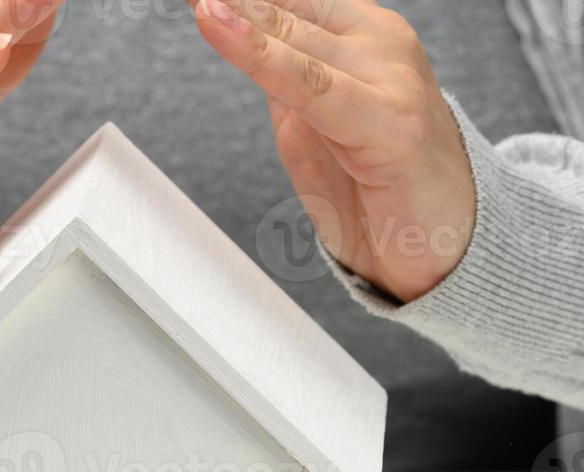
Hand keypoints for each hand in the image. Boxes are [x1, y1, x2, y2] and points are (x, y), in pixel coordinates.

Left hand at [194, 0, 475, 301]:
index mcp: (363, 40)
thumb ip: (285, 93)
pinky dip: (261, 58)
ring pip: (294, 39)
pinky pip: (311, 87)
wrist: (447, 249)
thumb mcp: (314, 134)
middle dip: (237, 1)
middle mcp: (379, 46)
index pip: (290, 1)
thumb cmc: (383, 196)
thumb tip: (245, 56)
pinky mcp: (390, 122)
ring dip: (240, 17)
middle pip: (289, 7)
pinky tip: (221, 28)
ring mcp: (389, 78)